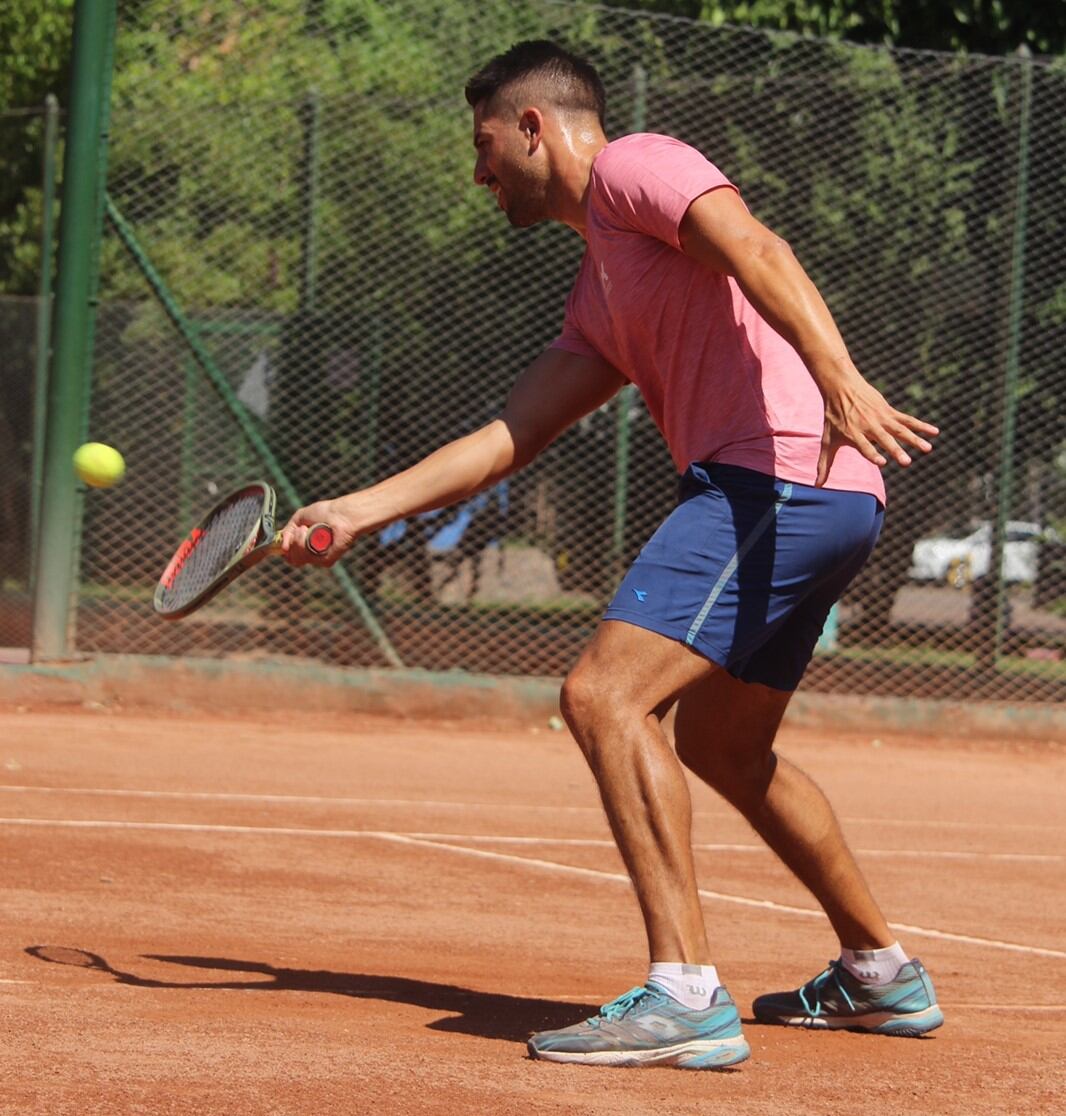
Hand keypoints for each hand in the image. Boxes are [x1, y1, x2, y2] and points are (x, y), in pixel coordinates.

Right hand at [280, 499, 357, 566]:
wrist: (340, 513)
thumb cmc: (325, 512)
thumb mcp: (299, 518)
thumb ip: (287, 531)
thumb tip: (283, 547)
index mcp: (306, 545)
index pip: (290, 556)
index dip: (284, 549)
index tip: (284, 540)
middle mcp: (312, 554)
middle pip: (292, 559)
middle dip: (292, 543)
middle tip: (301, 529)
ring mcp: (319, 558)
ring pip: (297, 559)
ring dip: (298, 541)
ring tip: (306, 529)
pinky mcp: (326, 561)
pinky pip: (307, 558)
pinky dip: (305, 544)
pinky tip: (312, 533)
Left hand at [818, 379, 937, 486]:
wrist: (841, 387)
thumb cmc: (833, 417)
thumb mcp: (827, 441)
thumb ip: (824, 464)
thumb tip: (816, 486)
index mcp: (854, 435)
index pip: (865, 447)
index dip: (873, 454)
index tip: (883, 462)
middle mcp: (869, 427)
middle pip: (885, 440)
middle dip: (895, 450)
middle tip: (907, 462)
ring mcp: (881, 418)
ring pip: (901, 430)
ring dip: (914, 439)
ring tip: (928, 449)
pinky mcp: (890, 412)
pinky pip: (908, 420)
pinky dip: (921, 426)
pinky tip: (935, 432)